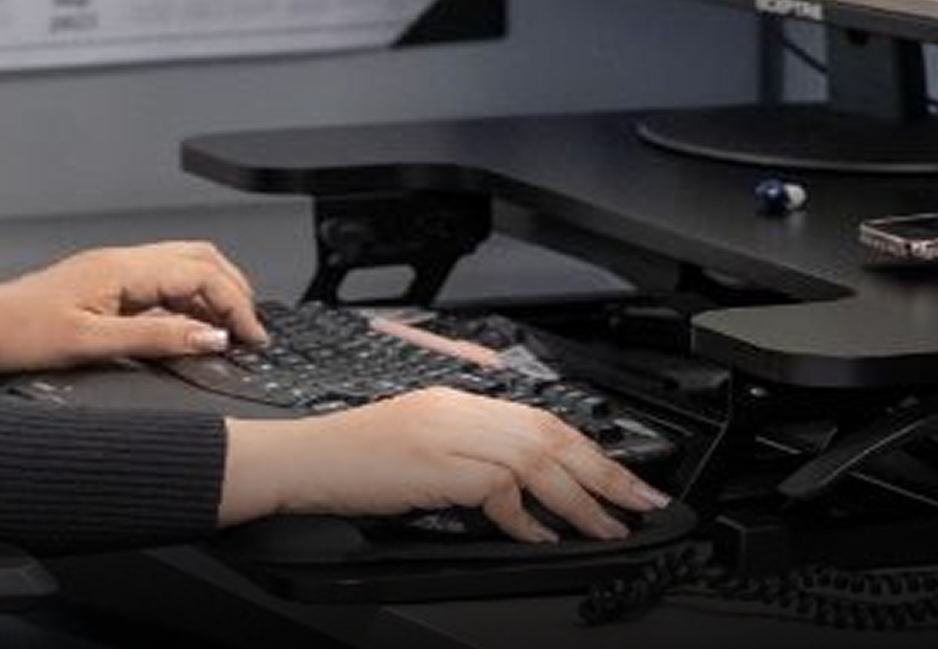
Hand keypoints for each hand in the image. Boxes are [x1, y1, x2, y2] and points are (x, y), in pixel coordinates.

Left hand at [0, 241, 268, 374]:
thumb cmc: (14, 333)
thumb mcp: (91, 344)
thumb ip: (157, 339)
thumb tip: (211, 337)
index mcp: (122, 269)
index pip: (202, 272)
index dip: (237, 304)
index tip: (253, 338)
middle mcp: (120, 263)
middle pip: (200, 259)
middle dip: (235, 291)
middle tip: (252, 333)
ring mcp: (112, 274)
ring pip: (182, 269)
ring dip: (213, 296)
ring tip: (231, 334)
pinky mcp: (103, 289)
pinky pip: (160, 287)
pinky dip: (188, 305)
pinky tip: (190, 332)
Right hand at [221, 388, 670, 542]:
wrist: (295, 461)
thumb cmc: (347, 463)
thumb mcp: (418, 452)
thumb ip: (470, 461)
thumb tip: (526, 496)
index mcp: (456, 401)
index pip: (541, 419)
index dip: (591, 450)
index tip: (622, 478)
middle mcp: (457, 409)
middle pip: (551, 435)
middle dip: (605, 472)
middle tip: (642, 502)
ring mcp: (446, 433)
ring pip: (537, 460)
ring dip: (581, 499)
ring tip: (608, 527)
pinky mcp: (433, 464)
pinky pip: (500, 488)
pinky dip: (526, 516)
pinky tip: (539, 536)